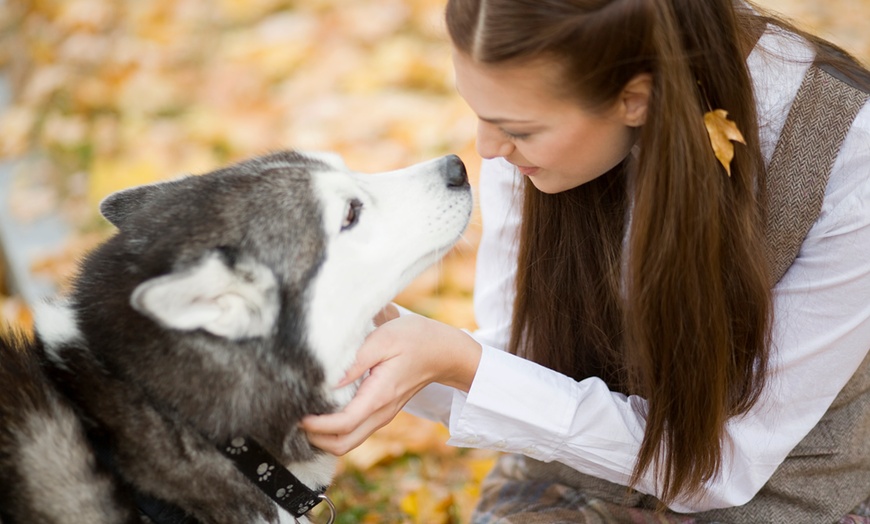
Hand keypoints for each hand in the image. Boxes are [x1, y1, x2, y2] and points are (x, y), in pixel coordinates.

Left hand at [301, 314, 480, 455]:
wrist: (444, 351)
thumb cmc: (415, 339)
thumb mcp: (383, 339)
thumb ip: (354, 361)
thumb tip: (326, 381)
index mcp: (379, 396)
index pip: (343, 425)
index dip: (316, 425)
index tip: (297, 413)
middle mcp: (380, 413)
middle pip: (342, 445)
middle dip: (315, 439)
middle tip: (294, 417)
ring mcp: (381, 415)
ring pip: (347, 442)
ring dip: (323, 436)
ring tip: (304, 413)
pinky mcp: (380, 412)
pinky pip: (354, 431)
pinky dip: (334, 430)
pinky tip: (322, 409)